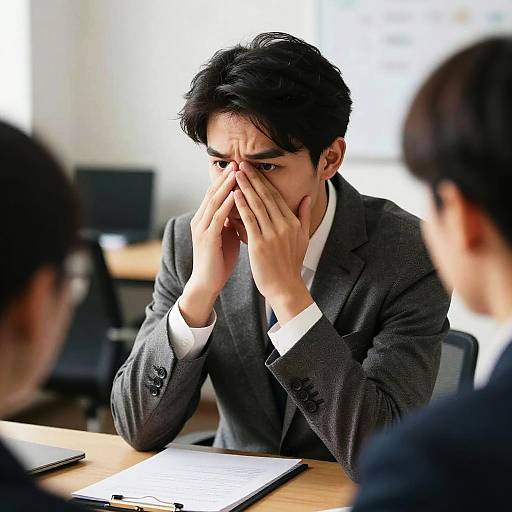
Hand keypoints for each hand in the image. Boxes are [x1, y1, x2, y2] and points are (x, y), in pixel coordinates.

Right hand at [181, 163, 239, 326]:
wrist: (207, 283)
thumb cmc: (219, 261)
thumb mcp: (226, 236)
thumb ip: (230, 221)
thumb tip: (241, 209)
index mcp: (205, 219)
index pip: (215, 193)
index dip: (227, 180)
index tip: (240, 167)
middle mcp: (200, 220)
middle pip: (213, 192)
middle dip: (226, 177)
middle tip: (239, 162)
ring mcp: (202, 228)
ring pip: (214, 201)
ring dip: (226, 186)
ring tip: (238, 172)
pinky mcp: (206, 238)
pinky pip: (217, 217)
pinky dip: (227, 204)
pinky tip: (235, 194)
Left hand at [233, 162, 313, 324]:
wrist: (285, 287)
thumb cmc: (291, 264)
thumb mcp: (303, 238)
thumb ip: (303, 216)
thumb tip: (306, 197)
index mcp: (292, 223)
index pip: (276, 197)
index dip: (264, 181)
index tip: (254, 168)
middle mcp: (283, 226)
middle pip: (266, 196)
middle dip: (253, 178)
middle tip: (242, 163)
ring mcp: (272, 234)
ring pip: (257, 205)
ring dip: (245, 187)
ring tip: (236, 173)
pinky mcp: (260, 244)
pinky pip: (249, 220)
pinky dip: (242, 206)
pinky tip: (234, 194)